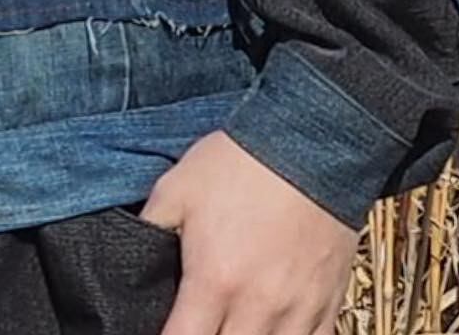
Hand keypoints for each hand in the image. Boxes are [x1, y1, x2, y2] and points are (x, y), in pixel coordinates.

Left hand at [140, 130, 359, 334]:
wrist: (310, 142)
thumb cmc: (240, 162)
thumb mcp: (176, 187)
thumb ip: (149, 228)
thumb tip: (131, 259)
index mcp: (214, 280)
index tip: (166, 330)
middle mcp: (257, 306)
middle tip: (199, 324)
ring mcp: (297, 310)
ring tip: (232, 327)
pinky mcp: (327, 303)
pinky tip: (274, 331)